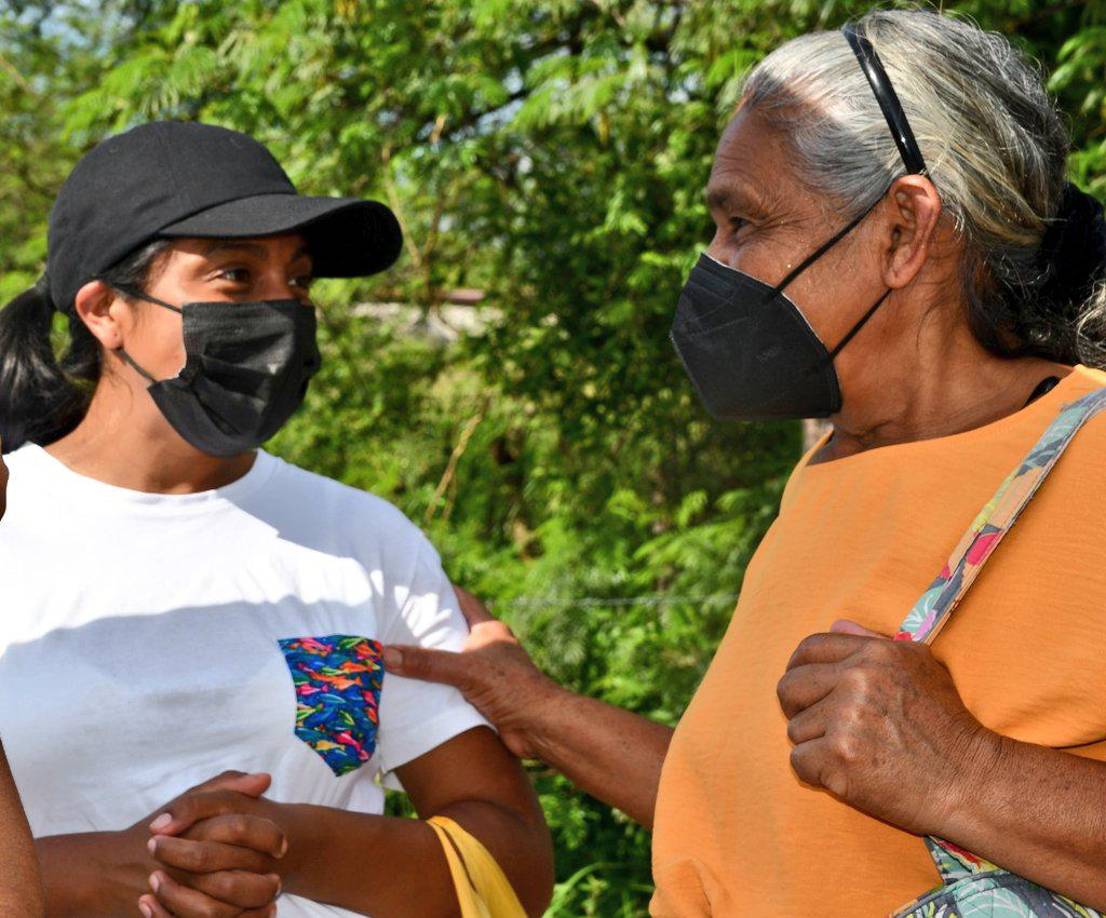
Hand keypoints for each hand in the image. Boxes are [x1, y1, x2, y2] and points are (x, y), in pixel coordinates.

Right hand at [138, 771, 284, 917]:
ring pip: (223, 910)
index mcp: (193, 829)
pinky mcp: (169, 916)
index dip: (269, 838)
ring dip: (252, 908)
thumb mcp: (187, 801)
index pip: (242, 829)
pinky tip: (248, 915)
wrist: (106, 870)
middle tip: (279, 879)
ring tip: (269, 901)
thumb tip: (266, 778)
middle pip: (236, 875)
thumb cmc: (155, 831)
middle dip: (265, 880)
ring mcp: (176, 893)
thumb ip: (226, 786)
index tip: (282, 845)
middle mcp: (185, 862)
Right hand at [382, 586, 561, 758]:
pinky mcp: (484, 698)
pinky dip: (436, 690)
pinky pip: (454, 689)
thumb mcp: (466, 670)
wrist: (540, 726)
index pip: (462, 600)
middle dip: (428, 630)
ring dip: (430, 664)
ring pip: (452, 663)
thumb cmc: (513, 688)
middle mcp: (488, 648)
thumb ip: (427, 663)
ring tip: (397, 658)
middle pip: (453, 632)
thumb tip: (385, 653)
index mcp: (489, 630)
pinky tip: (413, 693)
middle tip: (395, 625)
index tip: (414, 588)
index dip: (441, 592)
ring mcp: (487, 673)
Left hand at [777, 619, 999, 835]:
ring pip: (795, 729)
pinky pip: (799, 761)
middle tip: (819, 727)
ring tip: (853, 755)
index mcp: (875, 654)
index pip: (808, 649)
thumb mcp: (923, 668)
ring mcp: (846, 718)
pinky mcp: (840, 757)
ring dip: (815, 746)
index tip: (806, 690)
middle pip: (789, 686)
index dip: (799, 669)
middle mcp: (857, 679)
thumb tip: (836, 624)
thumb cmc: (949, 727)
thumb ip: (876, 643)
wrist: (973, 782)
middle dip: (796, 708)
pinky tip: (848, 776)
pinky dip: (817, 773)